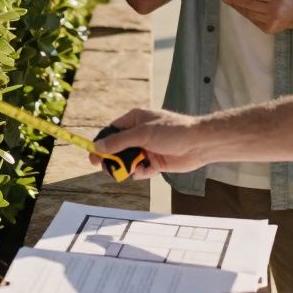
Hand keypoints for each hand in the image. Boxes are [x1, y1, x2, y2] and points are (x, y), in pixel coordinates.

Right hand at [86, 108, 209, 178]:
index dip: (101, 143)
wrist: (199, 143)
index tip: (93, 156)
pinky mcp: (156, 161)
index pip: (111, 131)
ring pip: (128, 160)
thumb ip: (119, 141)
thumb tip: (98, 146)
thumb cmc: (173, 131)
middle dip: (112, 159)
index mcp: (135, 120)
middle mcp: (139, 133)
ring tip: (130, 170)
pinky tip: (145, 171)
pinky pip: (141, 169)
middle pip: (117, 148)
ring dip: (127, 167)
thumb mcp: (142, 134)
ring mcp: (147, 148)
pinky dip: (140, 172)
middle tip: (107, 169)